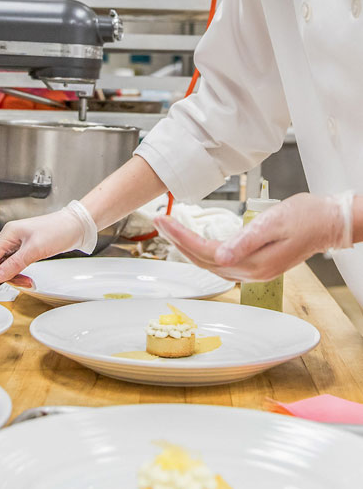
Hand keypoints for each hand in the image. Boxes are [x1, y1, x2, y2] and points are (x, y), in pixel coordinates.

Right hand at [0, 207, 92, 284]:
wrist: (76, 226)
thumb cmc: (58, 230)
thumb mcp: (35, 249)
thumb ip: (14, 264)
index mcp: (8, 234)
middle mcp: (9, 239)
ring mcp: (17, 245)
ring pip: (4, 267)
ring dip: (11, 279)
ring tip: (24, 283)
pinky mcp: (25, 250)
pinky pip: (14, 266)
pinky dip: (18, 275)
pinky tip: (26, 280)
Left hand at [155, 193, 346, 281]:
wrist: (329, 223)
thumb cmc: (306, 217)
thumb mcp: (274, 223)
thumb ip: (246, 240)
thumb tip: (219, 255)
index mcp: (253, 263)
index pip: (205, 252)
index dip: (180, 237)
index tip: (163, 220)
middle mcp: (251, 272)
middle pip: (203, 260)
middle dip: (177, 241)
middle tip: (159, 220)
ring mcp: (254, 271)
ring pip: (210, 264)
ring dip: (187, 247)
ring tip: (170, 229)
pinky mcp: (257, 265)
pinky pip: (221, 262)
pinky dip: (203, 252)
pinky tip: (196, 242)